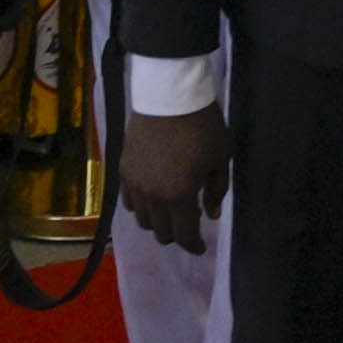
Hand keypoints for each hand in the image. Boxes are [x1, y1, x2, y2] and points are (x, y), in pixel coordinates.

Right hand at [118, 103, 226, 251]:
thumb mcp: (220, 160)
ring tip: (171, 210)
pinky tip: (152, 197)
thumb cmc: (202, 127)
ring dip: (158, 222)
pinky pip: (129, 201)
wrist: (170, 96)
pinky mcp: (123, 169)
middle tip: (189, 224)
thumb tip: (211, 215)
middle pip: (161, 232)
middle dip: (177, 234)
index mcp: (179, 197)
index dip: (194, 246)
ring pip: (142, 220)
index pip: (184, 235)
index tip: (202, 247)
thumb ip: (216, 191)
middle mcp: (152, 196)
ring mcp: (134, 184)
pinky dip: (141, 207)